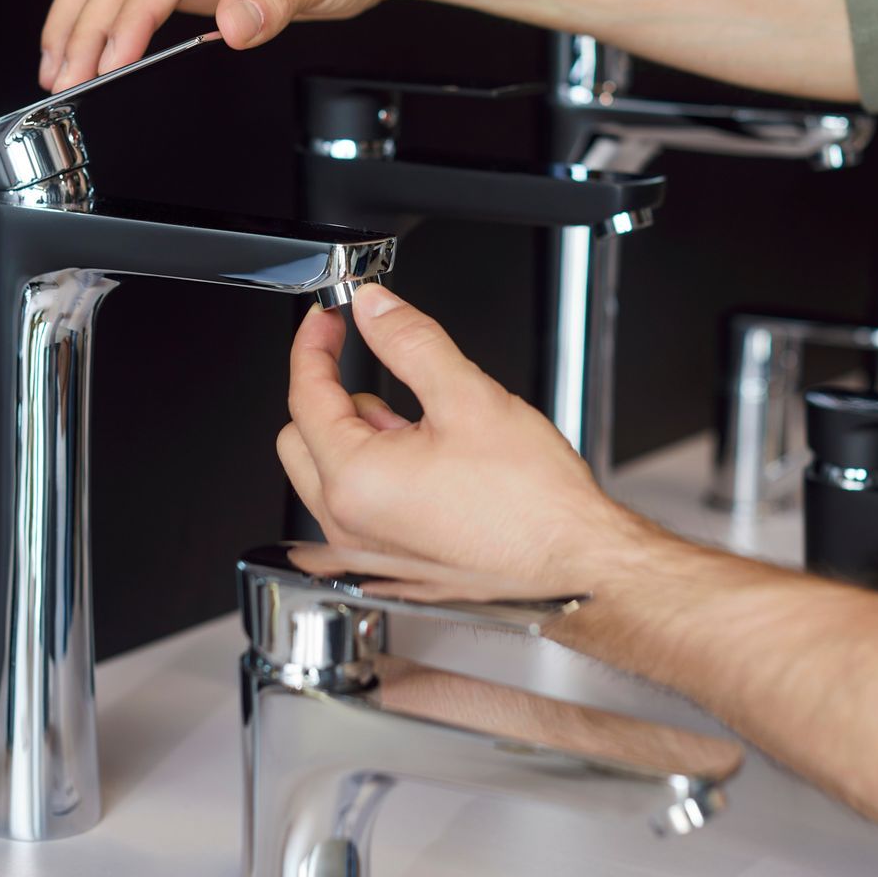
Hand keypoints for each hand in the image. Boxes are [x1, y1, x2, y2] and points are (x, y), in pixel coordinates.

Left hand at [277, 283, 645, 594]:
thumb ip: (409, 341)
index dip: (315, 346)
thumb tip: (375, 309)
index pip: (306, 397)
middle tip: (380, 373)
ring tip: (422, 429)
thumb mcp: (468, 396)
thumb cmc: (533, 501)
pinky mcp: (389, 567)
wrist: (576, 562)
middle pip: (301, 438)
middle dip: (333, 395)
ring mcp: (365, 553)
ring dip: (358, 437)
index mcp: (355, 482)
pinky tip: (426, 465)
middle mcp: (348, 527)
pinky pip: (354, 508)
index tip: (329, 322)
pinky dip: (374, 475)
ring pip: (328, 474)